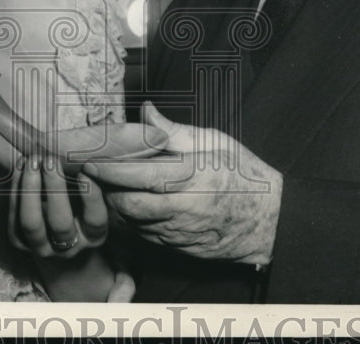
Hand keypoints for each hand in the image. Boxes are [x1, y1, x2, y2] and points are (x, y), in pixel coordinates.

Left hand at [8, 153, 109, 258]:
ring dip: (30, 189)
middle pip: (60, 223)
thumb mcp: (94, 200)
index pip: (95, 220)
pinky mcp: (19, 241)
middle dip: (55, 189)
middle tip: (51, 161)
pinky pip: (14, 217)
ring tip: (33, 161)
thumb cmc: (83, 207)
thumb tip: (89, 161)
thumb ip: (96, 184)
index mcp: (92, 236)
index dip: (90, 197)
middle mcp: (68, 246)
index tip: (84, 171)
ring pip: (32, 223)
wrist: (56, 236)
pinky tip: (21, 165)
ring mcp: (41, 246)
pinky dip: (16, 188)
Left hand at [81, 102, 281, 265]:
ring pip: (132, 222)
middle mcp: (183, 208)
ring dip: (116, 205)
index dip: (108, 168)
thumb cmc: (244, 174)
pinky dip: (132, 220)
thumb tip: (146, 112)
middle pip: (127, 203)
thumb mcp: (214, 142)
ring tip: (109, 184)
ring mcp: (180, 232)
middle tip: (94, 171)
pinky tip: (132, 203)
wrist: (270, 220)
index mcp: (191, 176)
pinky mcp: (179, 248)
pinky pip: (145, 235)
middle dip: (106, 189)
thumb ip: (174, 131)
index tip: (88, 157)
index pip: (138, 174)